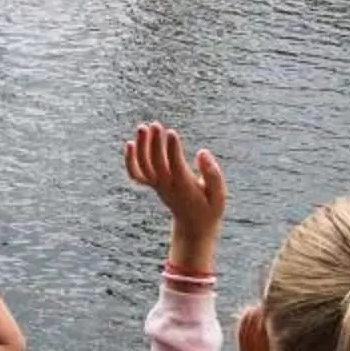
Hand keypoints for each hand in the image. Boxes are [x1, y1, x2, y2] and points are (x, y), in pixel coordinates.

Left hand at [125, 122, 226, 268]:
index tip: (171, 132)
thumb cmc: (209, 208)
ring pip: (144, 168)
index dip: (172, 150)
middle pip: (156, 165)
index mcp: (185, 188)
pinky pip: (137, 174)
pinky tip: (130, 144)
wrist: (193, 226)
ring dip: (141, 148)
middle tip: (155, 124)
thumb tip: (202, 152)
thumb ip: (213, 175)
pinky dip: (130, 161)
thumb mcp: (219, 196)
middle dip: (154, 144)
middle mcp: (168, 187)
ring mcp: (158, 186)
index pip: (175, 167)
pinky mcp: (153, 185)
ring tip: (143, 127)